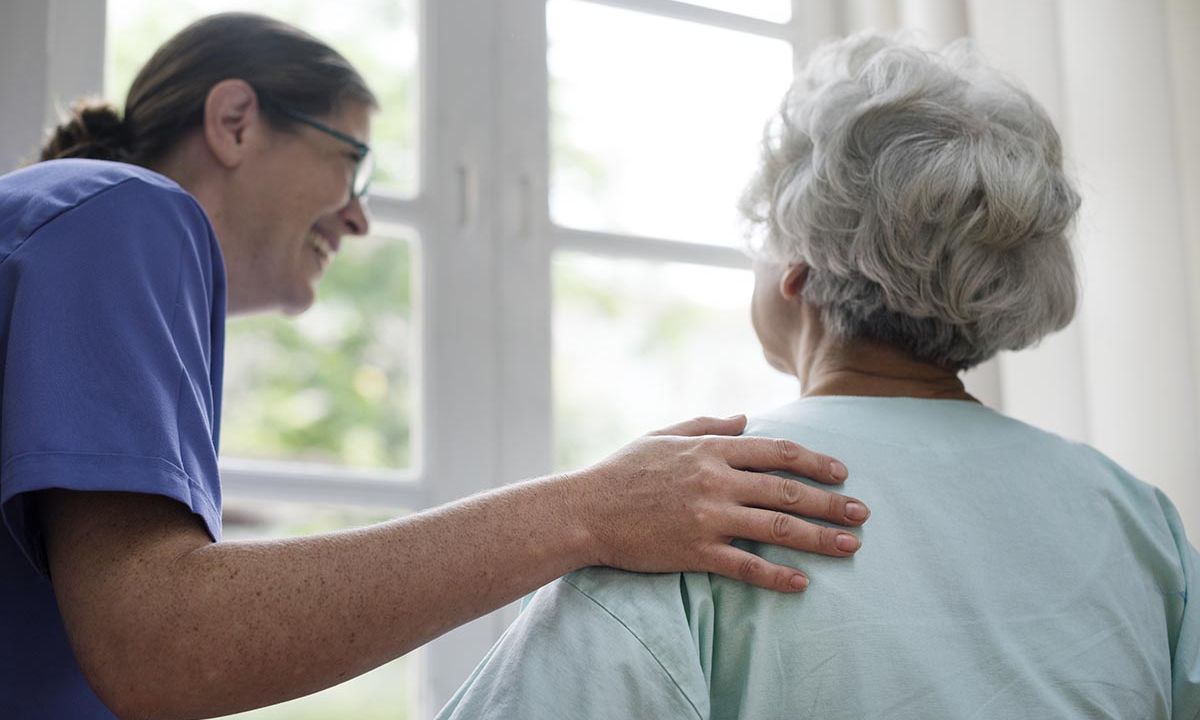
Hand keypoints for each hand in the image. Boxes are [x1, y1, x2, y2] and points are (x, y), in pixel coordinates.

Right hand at [567, 414, 867, 591]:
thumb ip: (706, 425)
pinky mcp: (695, 551)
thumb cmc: (621, 471)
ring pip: (777, 527)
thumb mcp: (663, 435)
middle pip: (788, 490)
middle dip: (831, 502)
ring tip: (850, 546)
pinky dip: (776, 576)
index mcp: (711, 450)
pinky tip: (802, 583)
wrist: (584, 510)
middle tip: (862, 513)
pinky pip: (746, 565)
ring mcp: (707, 517)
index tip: (841, 472)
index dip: (815, 461)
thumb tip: (745, 418)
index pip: (777, 452)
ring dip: (819, 538)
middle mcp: (715, 480)